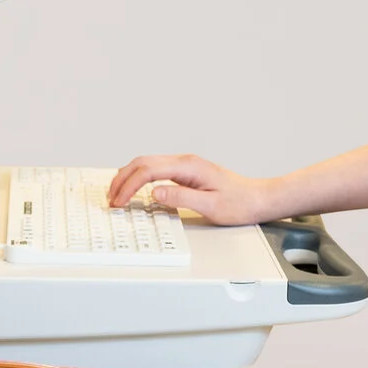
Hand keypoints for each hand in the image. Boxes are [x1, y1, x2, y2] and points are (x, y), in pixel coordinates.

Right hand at [106, 154, 276, 225]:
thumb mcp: (210, 206)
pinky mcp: (184, 172)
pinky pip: (154, 170)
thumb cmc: (239, 203)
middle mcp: (184, 161)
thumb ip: (181, 198)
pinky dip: (138, 178)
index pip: (149, 170)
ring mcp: (184, 165)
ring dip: (128, 177)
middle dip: (122, 179)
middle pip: (142, 162)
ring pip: (146, 164)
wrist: (257, 199)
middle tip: (110, 198)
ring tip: (116, 194)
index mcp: (189, 166)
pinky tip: (133, 188)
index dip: (129, 185)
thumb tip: (155, 192)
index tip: (119, 200)